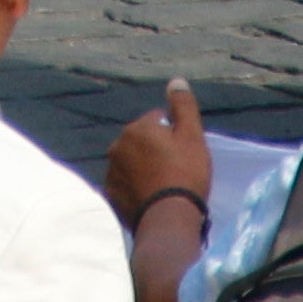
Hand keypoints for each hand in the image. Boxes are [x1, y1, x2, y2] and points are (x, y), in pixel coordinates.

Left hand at [104, 80, 212, 228]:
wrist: (168, 221)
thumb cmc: (184, 175)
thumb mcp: (192, 137)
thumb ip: (183, 106)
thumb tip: (176, 80)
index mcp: (136, 128)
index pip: (157, 121)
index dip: (173, 136)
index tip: (184, 154)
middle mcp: (117, 146)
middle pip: (142, 142)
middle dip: (155, 151)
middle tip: (175, 171)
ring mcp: (111, 172)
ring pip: (132, 163)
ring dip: (143, 169)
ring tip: (163, 187)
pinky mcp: (110, 196)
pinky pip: (125, 184)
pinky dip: (135, 188)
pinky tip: (150, 199)